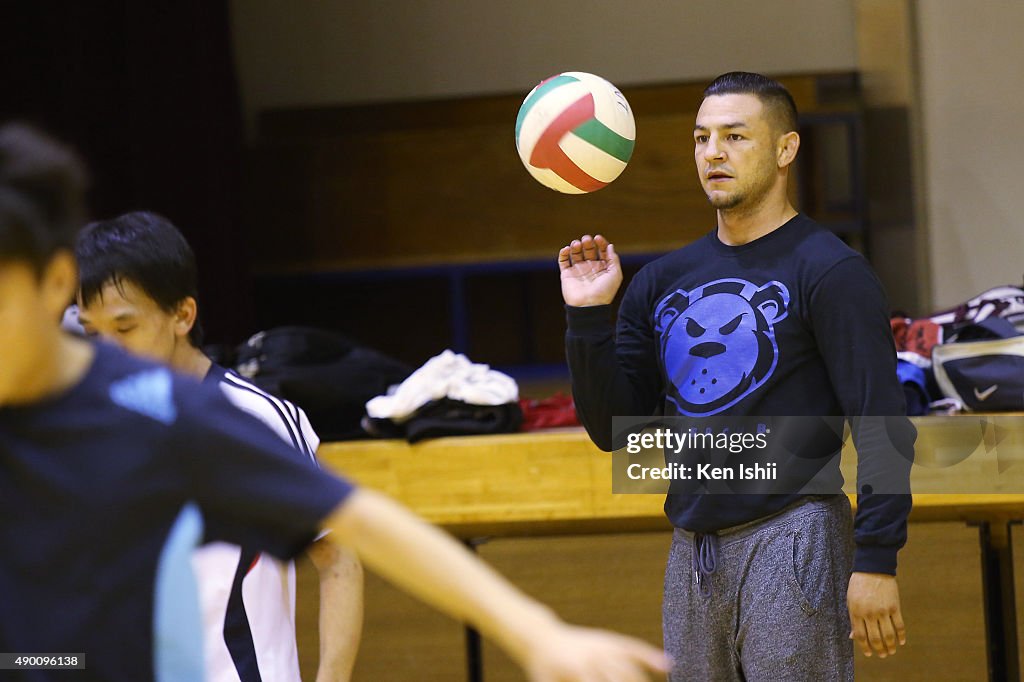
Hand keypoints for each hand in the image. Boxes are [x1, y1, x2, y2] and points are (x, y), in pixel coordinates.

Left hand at [520, 621, 671, 681]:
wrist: (541, 638)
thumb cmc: (544, 670)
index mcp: (577, 671)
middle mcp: (594, 657)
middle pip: (622, 680)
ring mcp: (603, 646)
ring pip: (631, 666)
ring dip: (643, 681)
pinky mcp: (609, 639)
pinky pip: (633, 647)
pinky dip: (650, 655)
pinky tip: (667, 665)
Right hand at [558, 234, 622, 306]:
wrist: (588, 306)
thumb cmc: (604, 292)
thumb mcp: (615, 274)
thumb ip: (613, 259)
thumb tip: (610, 246)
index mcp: (602, 267)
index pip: (602, 250)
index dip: (601, 243)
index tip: (598, 238)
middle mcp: (590, 267)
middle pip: (588, 250)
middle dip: (587, 242)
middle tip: (586, 240)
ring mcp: (578, 270)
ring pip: (576, 253)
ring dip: (575, 245)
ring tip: (576, 244)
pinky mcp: (567, 274)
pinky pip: (563, 261)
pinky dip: (563, 253)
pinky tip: (567, 249)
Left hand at [848, 572, 905, 657]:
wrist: (873, 568)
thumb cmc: (859, 585)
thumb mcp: (850, 601)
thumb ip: (852, 619)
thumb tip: (853, 637)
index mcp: (856, 612)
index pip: (861, 636)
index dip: (865, 647)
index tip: (869, 654)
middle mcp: (869, 613)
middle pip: (875, 638)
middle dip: (879, 650)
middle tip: (882, 655)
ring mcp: (883, 611)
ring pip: (888, 635)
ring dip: (890, 646)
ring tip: (891, 652)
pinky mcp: (895, 607)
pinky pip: (900, 625)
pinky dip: (901, 635)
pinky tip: (901, 641)